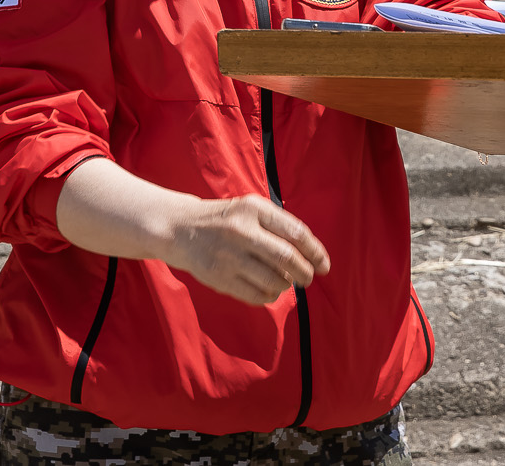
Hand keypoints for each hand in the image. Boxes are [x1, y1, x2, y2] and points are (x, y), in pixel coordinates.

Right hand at [164, 194, 329, 306]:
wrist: (180, 228)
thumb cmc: (226, 219)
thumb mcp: (251, 209)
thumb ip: (279, 225)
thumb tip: (311, 254)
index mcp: (255, 209)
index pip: (296, 233)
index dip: (316, 252)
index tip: (324, 265)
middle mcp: (242, 231)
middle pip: (287, 258)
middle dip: (305, 273)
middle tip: (308, 278)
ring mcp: (229, 256)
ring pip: (273, 280)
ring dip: (286, 285)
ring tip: (285, 282)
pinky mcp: (219, 278)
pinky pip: (256, 295)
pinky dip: (269, 296)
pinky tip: (269, 290)